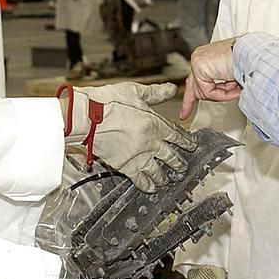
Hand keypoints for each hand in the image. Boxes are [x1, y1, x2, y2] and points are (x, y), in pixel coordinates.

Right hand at [74, 82, 197, 191]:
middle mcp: (150, 143)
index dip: (186, 142)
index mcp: (155, 125)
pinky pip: (140, 180)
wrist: (87, 116)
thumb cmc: (108, 102)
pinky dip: (147, 186)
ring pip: (158, 171)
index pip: (177, 136)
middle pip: (171, 157)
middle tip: (183, 167)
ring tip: (168, 180)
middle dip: (179, 163)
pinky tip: (151, 188)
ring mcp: (138, 156)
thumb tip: (172, 89)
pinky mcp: (124, 166)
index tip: (191, 146)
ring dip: (164, 177)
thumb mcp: (136, 92)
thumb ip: (156, 93)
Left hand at [180, 38, 241, 119]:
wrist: (254, 54)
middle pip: (195, 88)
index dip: (190, 99)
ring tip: (238, 87)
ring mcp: (198, 61)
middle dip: (208, 98)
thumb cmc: (249, 61)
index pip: (194, 80)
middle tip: (200, 108)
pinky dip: (222, 94)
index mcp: (207, 57)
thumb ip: (221, 85)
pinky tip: (234, 88)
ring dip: (223, 94)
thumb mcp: (232, 76)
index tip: (184, 114)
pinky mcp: (199, 67)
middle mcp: (200, 57)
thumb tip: (218, 95)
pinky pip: (208, 92)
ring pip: (203, 93)